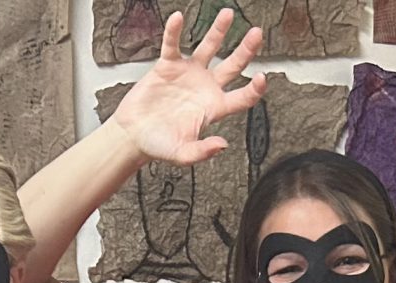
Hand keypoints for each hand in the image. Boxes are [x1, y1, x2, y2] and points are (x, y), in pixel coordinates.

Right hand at [109, 10, 266, 166]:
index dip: (254, 89)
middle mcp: (205, 88)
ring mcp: (188, 74)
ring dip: (218, 31)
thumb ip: (201, 152)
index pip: (242, 97)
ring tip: (228, 14)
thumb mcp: (181, 154)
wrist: (134, 135)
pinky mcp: (168, 66)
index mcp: (213, 108)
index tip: (261, 78)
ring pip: (209, 48)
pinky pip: (173, 45)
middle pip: (233, 66)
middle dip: (246, 50)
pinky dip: (174, 32)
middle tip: (257, 34)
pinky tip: (177, 19)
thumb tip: (222, 145)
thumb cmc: (158, 146)